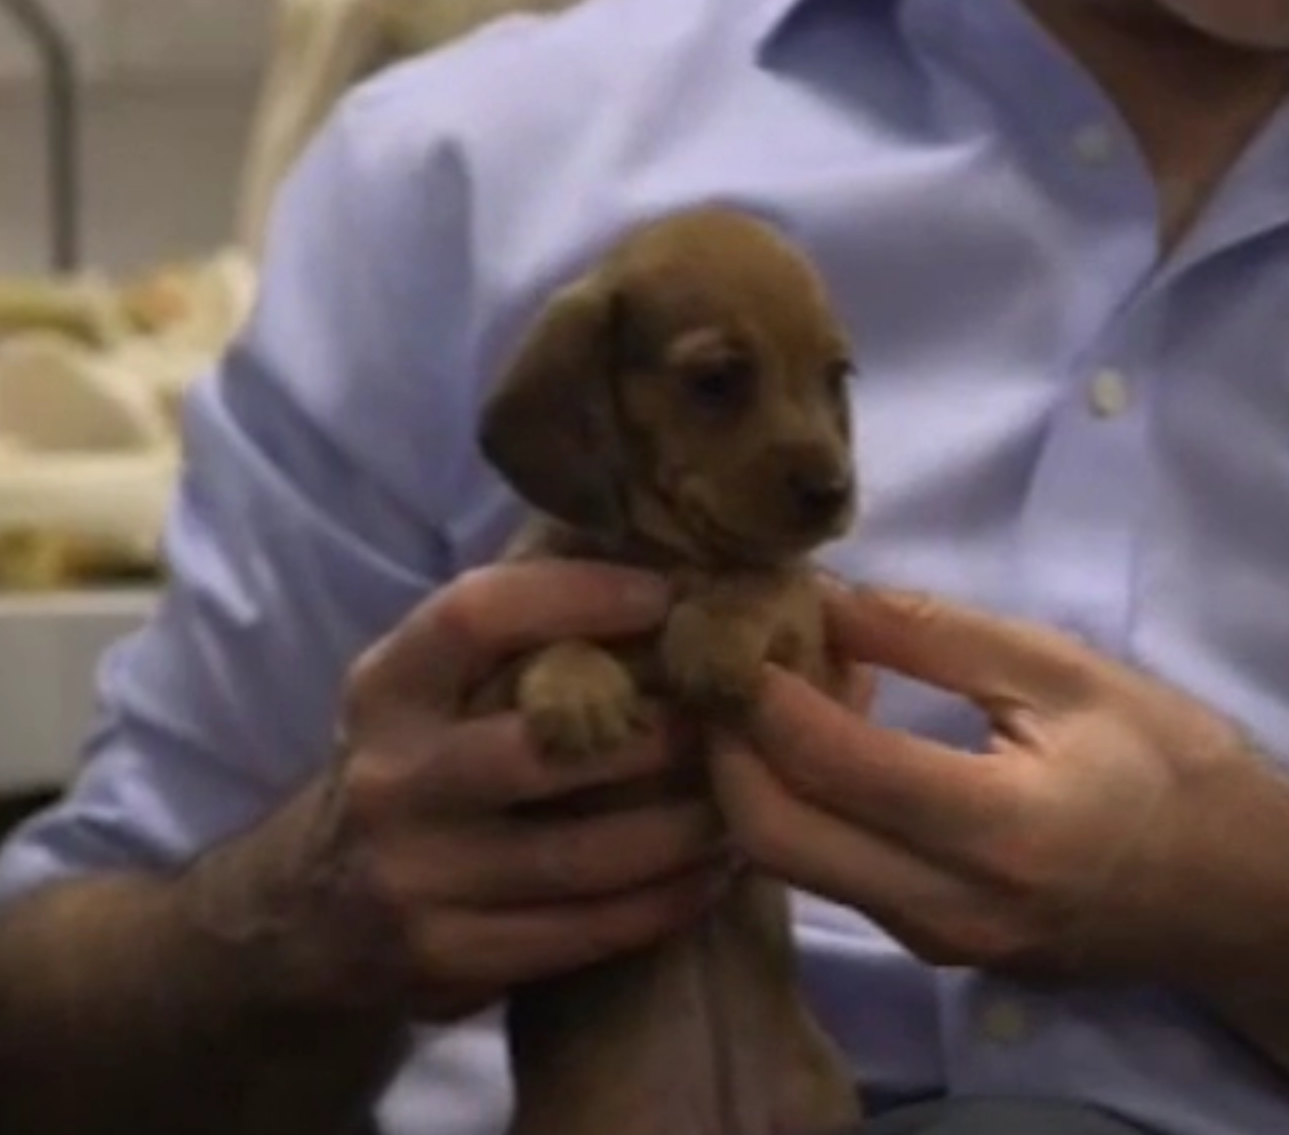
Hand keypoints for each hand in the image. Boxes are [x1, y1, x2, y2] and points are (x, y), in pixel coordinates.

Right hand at [184, 560, 731, 1023]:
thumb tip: (658, 561)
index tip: (670, 595)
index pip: (478, 615)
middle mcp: (392, 778)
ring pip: (584, 855)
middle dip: (661, 732)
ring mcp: (415, 877)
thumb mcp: (427, 692)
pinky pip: (583, 931)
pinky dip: (664, 901)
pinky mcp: (447, 958)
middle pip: (548, 746)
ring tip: (749, 799)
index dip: (581, 595)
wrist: (309, 915)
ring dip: (686, 828)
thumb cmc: (417, 769)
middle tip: (738, 718)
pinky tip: (715, 874)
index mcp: (387, 688)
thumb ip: (514, 636)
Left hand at [711, 584, 1288, 982]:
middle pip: (769, 831)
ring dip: (760, 772)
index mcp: (993, 827)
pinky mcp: (933, 952)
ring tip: (793, 686)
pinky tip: (840, 739)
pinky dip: (805, 806)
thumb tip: (819, 596)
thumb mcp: (1063, 672)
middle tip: (737, 658)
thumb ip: (930, 633)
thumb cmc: (1174, 765)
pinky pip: (831, 878)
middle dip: (727, 739)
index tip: (734, 618)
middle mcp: (945, 907)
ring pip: (788, 862)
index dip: (757, 685)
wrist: (1245, 897)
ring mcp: (934, 944)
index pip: (825, 759)